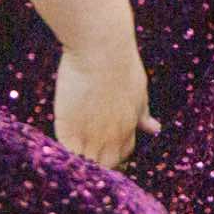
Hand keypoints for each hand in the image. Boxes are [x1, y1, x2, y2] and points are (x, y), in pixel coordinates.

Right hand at [53, 41, 158, 169]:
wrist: (101, 49)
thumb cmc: (120, 62)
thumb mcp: (138, 88)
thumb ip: (142, 112)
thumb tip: (155, 129)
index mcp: (129, 127)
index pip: (123, 154)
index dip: (113, 152)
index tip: (103, 147)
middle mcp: (112, 137)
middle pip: (106, 164)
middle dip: (98, 161)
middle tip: (85, 151)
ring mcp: (91, 136)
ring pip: (87, 164)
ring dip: (81, 162)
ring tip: (70, 157)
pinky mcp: (69, 130)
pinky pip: (66, 156)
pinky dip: (64, 158)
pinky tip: (58, 153)